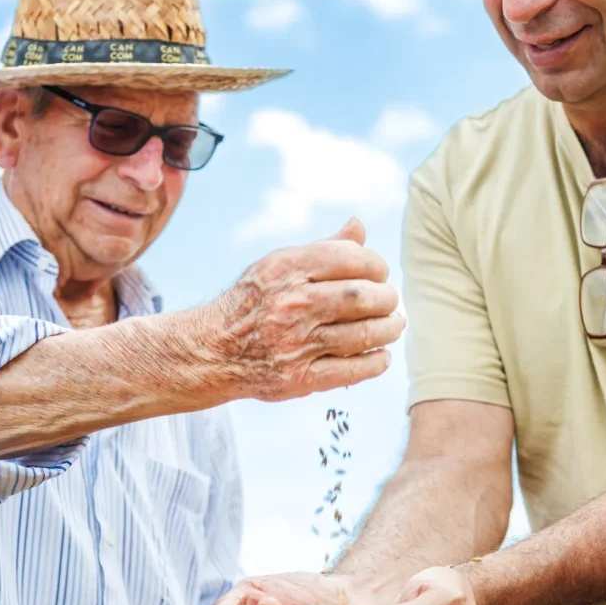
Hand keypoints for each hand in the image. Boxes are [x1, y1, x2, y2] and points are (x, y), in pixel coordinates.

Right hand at [207, 219, 404, 402]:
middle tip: (388, 301)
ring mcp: (296, 343)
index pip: (350, 258)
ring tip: (393, 325)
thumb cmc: (252, 303)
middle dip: (386, 298)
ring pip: (364, 334)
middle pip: (363, 297)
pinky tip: (381, 355)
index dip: (376, 265)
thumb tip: (359, 226)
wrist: (212, 350)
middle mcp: (292, 304)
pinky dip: (376, 362)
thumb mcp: (277, 265)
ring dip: (389, 329)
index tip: (379, 274)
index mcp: (286, 269)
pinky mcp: (300, 378)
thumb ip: (322, 248)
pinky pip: (353, 371)